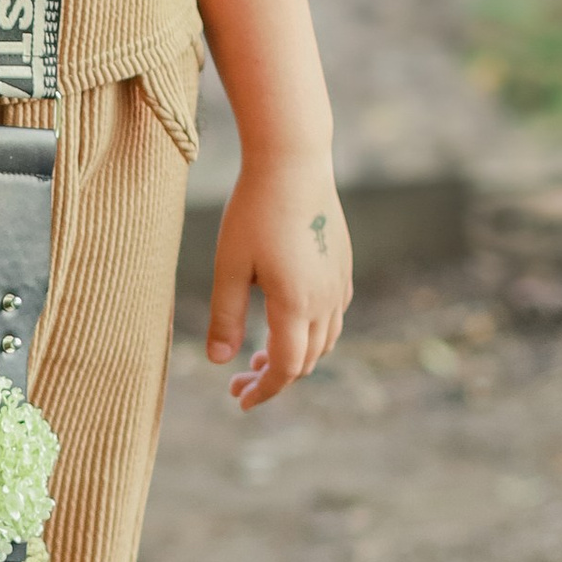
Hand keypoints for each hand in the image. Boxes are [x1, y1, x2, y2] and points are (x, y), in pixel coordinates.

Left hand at [207, 158, 352, 408]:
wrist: (294, 161)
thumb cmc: (254, 211)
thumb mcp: (229, 266)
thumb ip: (225, 317)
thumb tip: (218, 362)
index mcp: (297, 304)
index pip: (286, 368)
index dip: (264, 391)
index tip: (239, 400)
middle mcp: (327, 299)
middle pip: (307, 360)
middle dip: (274, 377)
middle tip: (237, 380)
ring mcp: (340, 282)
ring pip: (324, 340)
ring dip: (294, 356)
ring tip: (258, 356)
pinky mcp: (342, 265)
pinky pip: (333, 315)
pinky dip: (309, 332)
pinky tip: (283, 321)